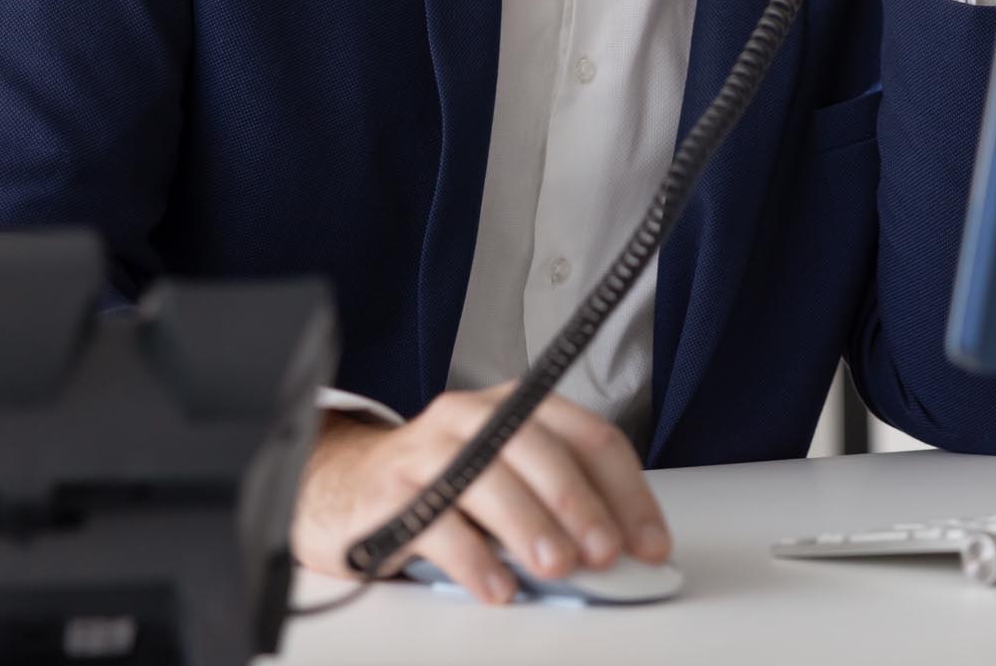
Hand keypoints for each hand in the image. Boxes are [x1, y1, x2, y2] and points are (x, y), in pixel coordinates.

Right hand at [292, 383, 672, 604]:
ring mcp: (430, 448)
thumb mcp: (506, 484)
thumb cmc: (444, 487)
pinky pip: (437, 521)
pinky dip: (472, 558)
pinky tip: (496, 587)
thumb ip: (555, 507)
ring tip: (556, 567)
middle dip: (579, 502)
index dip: (626, 490)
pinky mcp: (391, 491)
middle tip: (604, 552)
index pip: (588, 436)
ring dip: (529, 525)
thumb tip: (618, 556)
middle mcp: (475, 416)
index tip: (649, 543)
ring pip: (490, 478)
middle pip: (539, 448)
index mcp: (517, 407)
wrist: (346, 489)